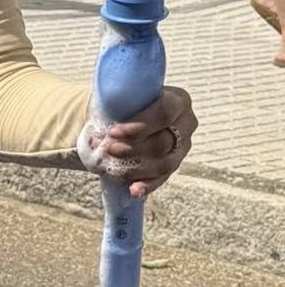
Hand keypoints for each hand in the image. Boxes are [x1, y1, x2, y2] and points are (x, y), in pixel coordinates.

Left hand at [78, 86, 195, 199]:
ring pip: (166, 163)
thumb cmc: (126, 102)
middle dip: (135, 148)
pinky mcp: (175, 165)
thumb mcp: (123, 96)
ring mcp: (183, 147)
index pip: (164, 112)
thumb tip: (99, 128)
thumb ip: (117, 103)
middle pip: (164, 141)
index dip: (140, 125)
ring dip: (138, 168)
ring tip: (115, 169)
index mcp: (178, 100)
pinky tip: (133, 191)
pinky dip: (147, 185)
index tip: (114, 132)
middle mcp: (187, 123)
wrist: (129, 114)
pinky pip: (163, 178)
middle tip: (110, 149)